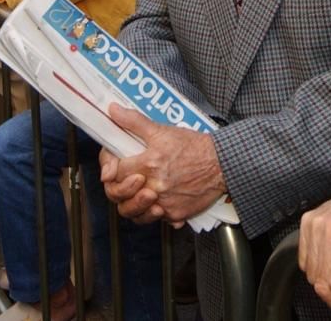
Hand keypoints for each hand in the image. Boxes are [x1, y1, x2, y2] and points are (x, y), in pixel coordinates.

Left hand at [99, 103, 225, 225]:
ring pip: (134, 213)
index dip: (108, 168)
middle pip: (119, 197)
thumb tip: (113, 110)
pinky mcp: (176, 214)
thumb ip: (134, 121)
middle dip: (116, 188)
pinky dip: (153, 213)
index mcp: (149, 164)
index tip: (112, 166)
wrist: (222, 164)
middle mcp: (155, 186)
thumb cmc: (195, 147)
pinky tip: (157, 202)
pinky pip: (156, 220)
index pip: (114, 173)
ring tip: (138, 193)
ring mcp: (165, 203)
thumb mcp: (163, 130)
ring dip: (132, 204)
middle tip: (123, 180)